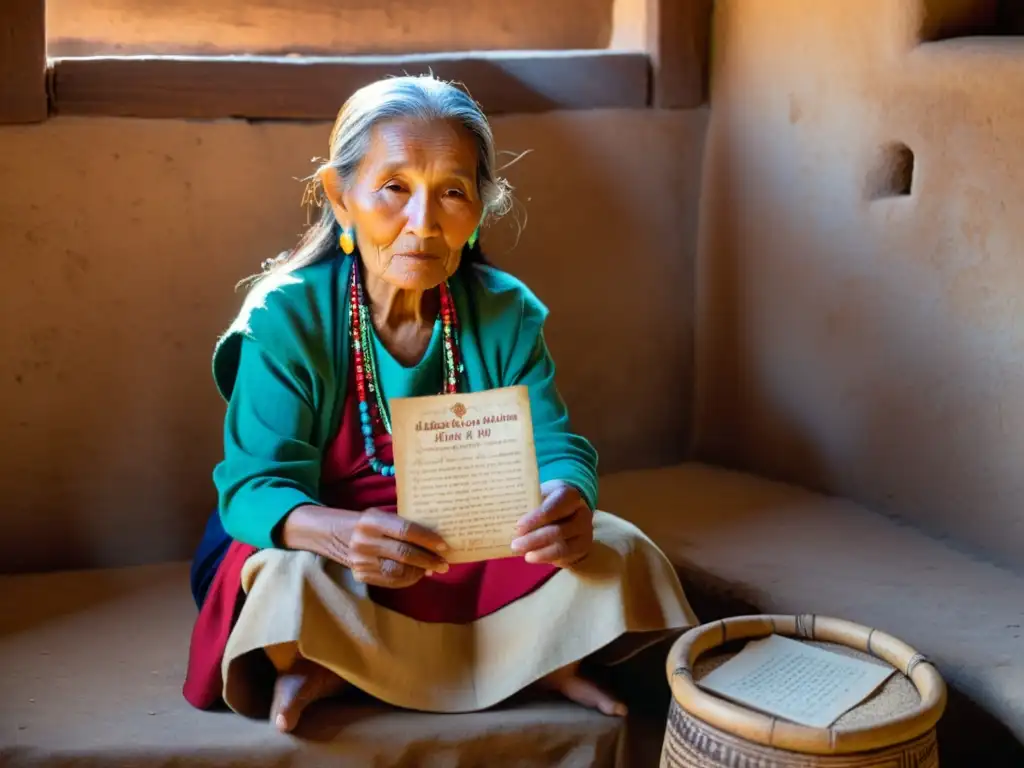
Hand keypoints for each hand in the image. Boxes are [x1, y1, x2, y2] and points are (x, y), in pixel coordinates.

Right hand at [282, 505, 449, 587]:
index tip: (444, 545)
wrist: (332, 534)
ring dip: (420, 571)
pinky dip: (407, 578)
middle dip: (428, 559)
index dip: (427, 539)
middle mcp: (364, 541)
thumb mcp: (380, 516)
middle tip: (445, 563)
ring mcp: (361, 561)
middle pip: (404, 553)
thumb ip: (402, 527)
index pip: (405, 530)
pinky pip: (390, 580)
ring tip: (433, 568)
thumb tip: (434, 544)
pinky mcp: (360, 575)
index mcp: (371, 520)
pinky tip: (417, 574)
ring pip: (398, 571)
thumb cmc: (366, 523)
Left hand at [510, 481, 593, 567]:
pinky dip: (547, 558)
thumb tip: (505, 517)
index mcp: (569, 495)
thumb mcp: (539, 496)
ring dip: (540, 552)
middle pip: (558, 530)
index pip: (555, 507)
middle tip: (515, 545)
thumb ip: (526, 505)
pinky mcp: (582, 548)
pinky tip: (533, 557)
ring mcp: (585, 532)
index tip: (518, 527)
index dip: (536, 518)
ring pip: (562, 547)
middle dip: (534, 539)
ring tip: (523, 555)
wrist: (568, 510)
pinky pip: (565, 557)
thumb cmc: (547, 501)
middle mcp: (582, 513)